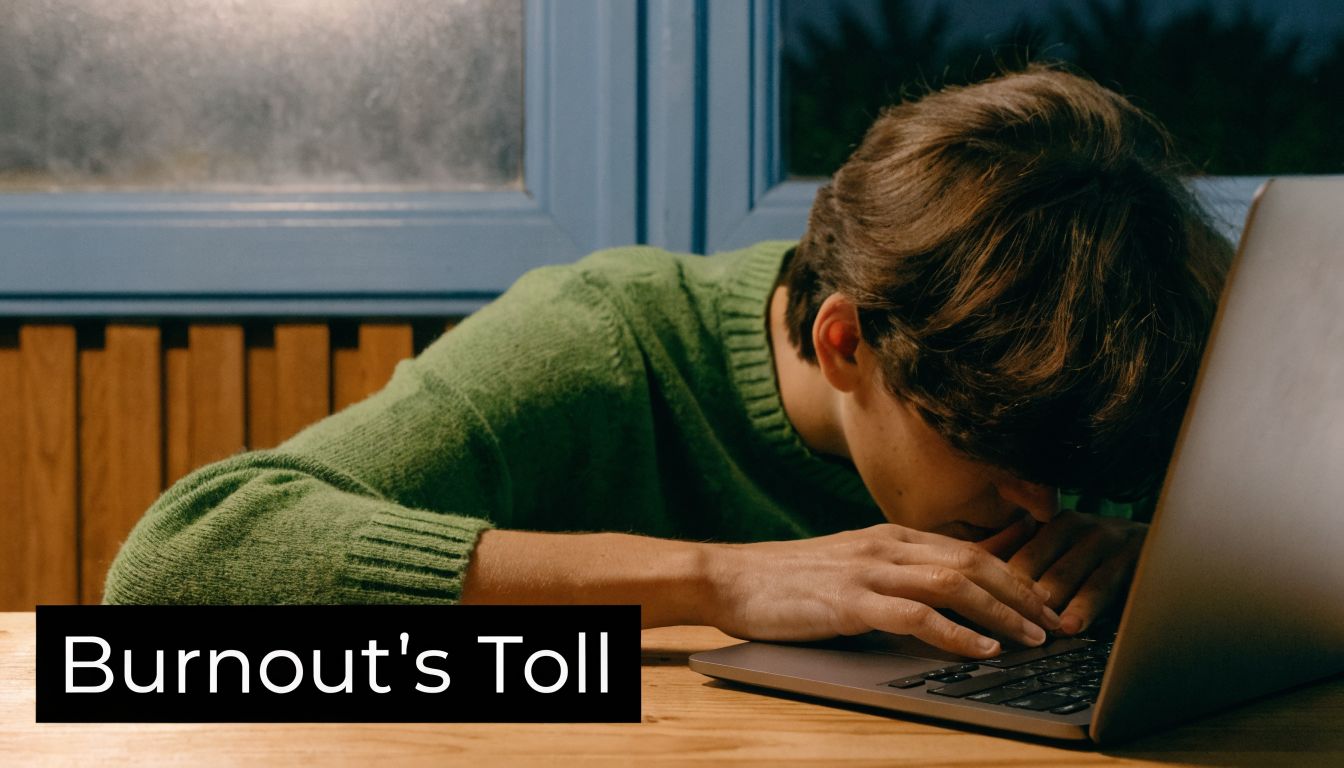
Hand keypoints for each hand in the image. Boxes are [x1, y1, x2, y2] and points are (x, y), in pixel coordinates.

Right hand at [702, 523, 1062, 657]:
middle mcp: (886, 545)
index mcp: (889, 535)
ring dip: (1002, 613)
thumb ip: (892, 575)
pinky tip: (983, 650)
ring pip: (955, 584)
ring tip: (1035, 638)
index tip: (1045, 602)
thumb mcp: (848, 567)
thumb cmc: (786, 580)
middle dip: (1023, 594)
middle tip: (1058, 623)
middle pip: (974, 563)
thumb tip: (937, 599)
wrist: (731, 578)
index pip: (968, 550)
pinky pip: (917, 616)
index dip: (1014, 576)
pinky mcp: (850, 602)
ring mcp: (868, 570)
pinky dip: (957, 633)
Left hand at [978, 511, 1145, 634]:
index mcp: (1053, 524)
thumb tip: (976, 580)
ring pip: (1066, 574)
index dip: (991, 583)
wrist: (1171, 549)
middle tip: (990, 620)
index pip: (1014, 555)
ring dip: (1048, 604)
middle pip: (1034, 564)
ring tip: (1029, 626)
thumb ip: (1027, 565)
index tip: (969, 606)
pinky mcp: (1135, 556)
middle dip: (1013, 596)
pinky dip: (1086, 606)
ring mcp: (1106, 538)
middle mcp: (1077, 526)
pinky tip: (1073, 626)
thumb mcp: (1065, 558)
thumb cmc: (1104, 563)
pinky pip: (1104, 583)